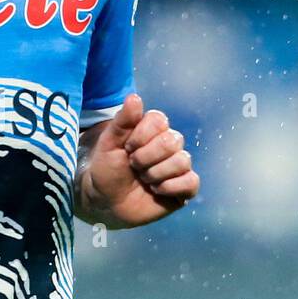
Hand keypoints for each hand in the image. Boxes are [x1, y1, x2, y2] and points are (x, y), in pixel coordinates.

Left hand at [77, 93, 198, 227]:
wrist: (106, 201)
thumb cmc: (107, 169)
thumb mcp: (109, 143)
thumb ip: (123, 121)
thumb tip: (135, 97)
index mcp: (153, 130)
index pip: (159, 120)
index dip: (141, 136)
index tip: (126, 148)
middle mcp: (169, 145)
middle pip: (172, 141)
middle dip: (146, 158)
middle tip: (134, 166)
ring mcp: (178, 166)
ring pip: (182, 161)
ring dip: (155, 174)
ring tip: (143, 179)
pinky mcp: (184, 188)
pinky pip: (191, 181)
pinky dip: (170, 187)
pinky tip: (156, 190)